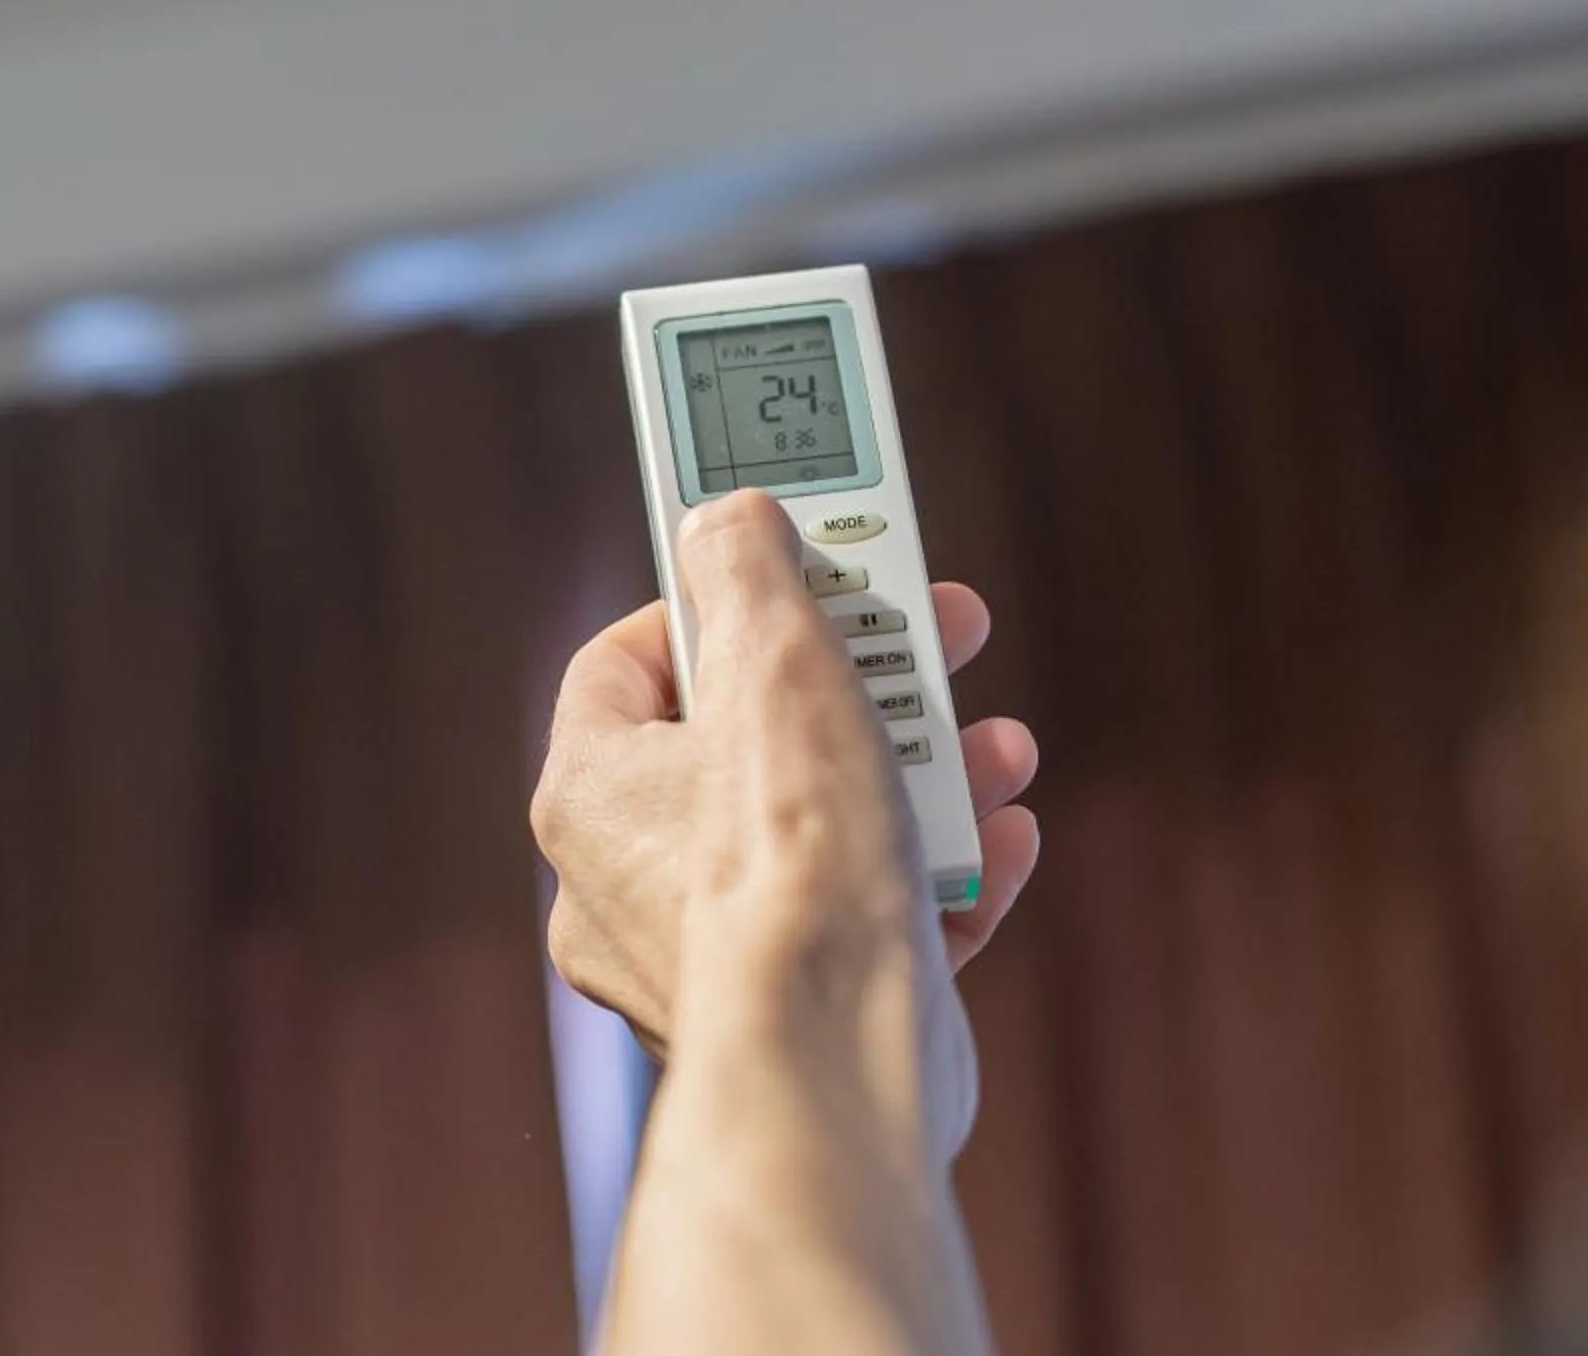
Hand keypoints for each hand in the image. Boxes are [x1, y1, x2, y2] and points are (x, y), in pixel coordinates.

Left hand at [532, 491, 1041, 1057]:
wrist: (841, 1070)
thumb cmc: (793, 873)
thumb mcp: (778, 665)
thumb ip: (751, 571)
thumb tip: (726, 518)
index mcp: (592, 795)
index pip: (631, 661)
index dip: (718, 604)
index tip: (795, 576)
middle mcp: (626, 884)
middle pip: (746, 741)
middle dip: (857, 685)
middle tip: (927, 642)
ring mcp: (708, 960)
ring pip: (817, 830)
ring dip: (914, 774)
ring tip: (990, 747)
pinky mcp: (792, 1018)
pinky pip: (860, 919)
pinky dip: (929, 872)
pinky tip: (995, 839)